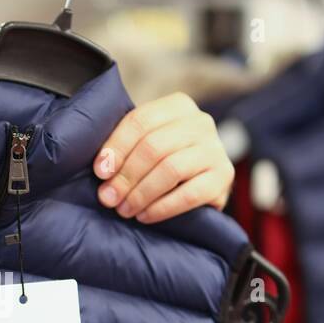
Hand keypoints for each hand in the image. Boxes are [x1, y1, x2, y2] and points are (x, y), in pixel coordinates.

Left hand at [93, 92, 233, 222]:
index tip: (100, 172)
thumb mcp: (145, 143)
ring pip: (171, 169)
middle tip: (108, 198)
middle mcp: (201, 122)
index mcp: (178, 106)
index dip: (116, 148)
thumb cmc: (162, 161)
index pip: (140, 121)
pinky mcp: (223, 177)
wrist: (201, 184)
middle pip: (154, 146)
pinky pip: (189, 194)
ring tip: (124, 209)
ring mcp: (215, 149)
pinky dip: (162, 208)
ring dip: (141, 193)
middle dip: (126, 176)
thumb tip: (102, 170)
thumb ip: (125, 146)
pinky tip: (145, 216)